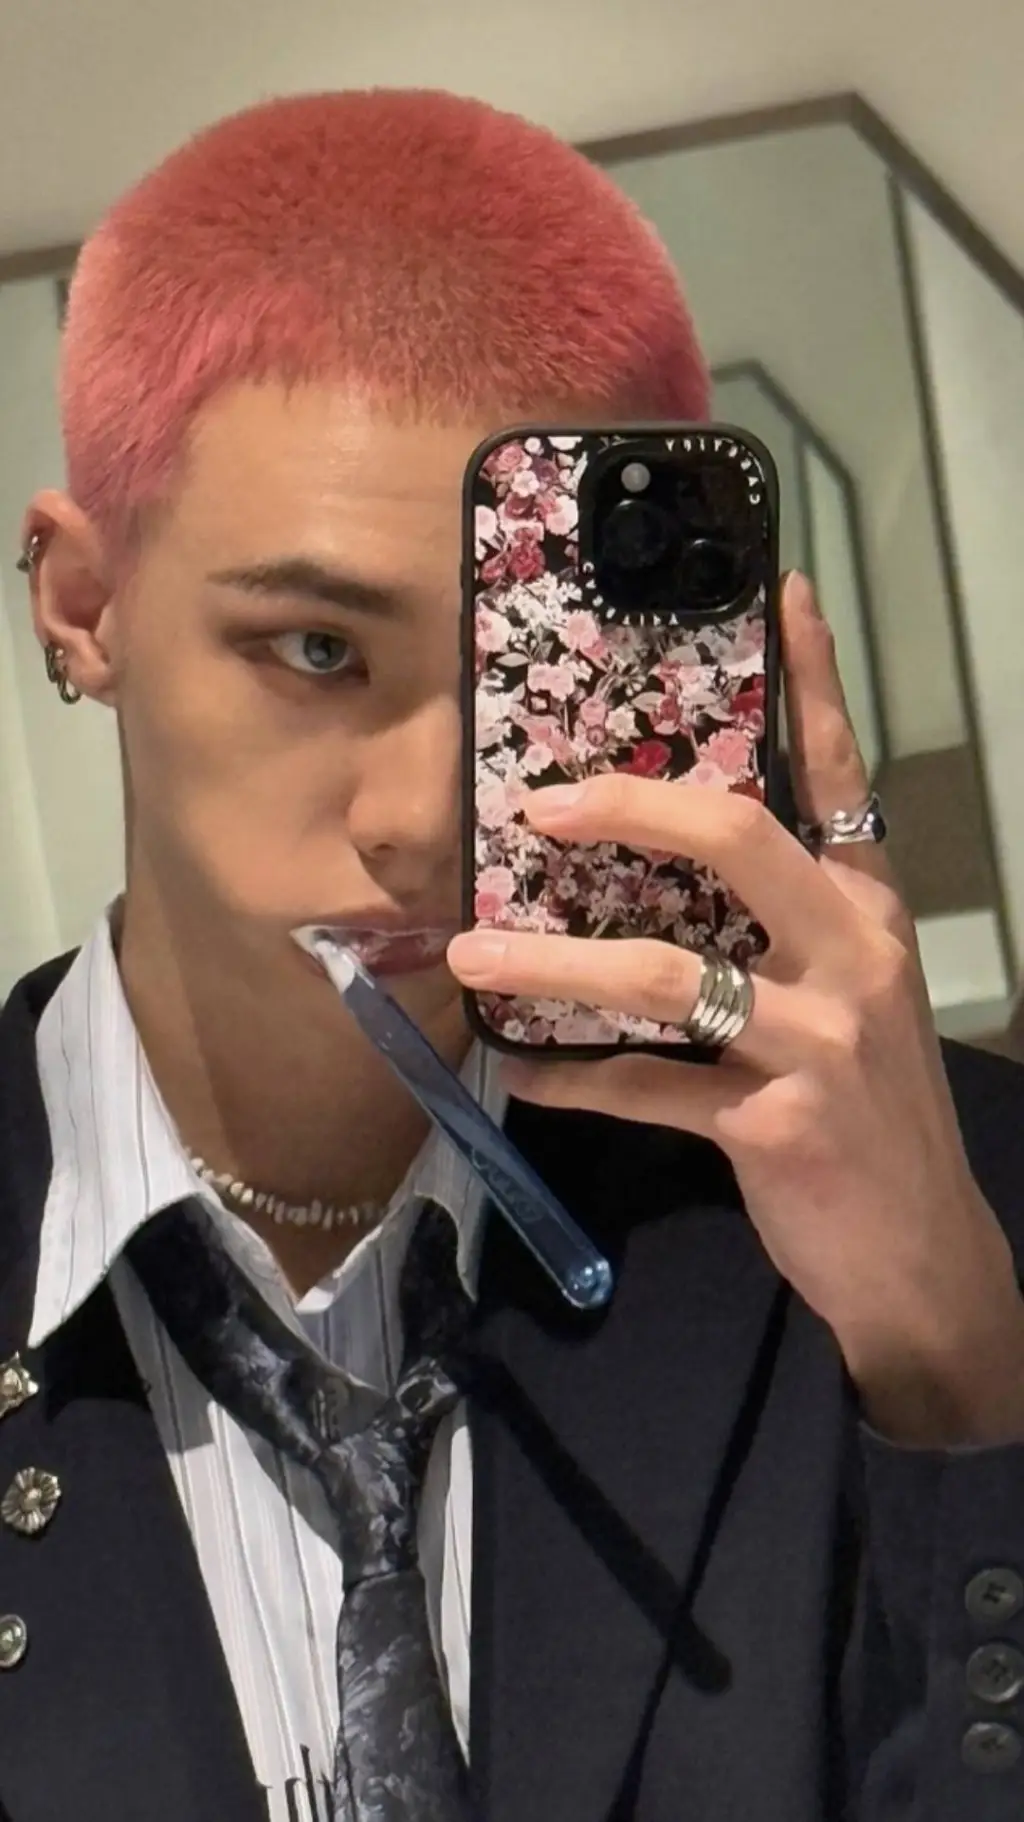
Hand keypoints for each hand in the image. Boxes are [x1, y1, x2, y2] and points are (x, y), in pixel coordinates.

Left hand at [449, 573, 1023, 1445]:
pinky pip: (647, 1089)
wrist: (920, 1257)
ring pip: (664, 974)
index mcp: (867, 911)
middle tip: (537, 806)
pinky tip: (517, 1074)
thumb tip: (653, 885)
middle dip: (629, 807)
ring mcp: (822, 1038)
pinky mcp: (779, 1122)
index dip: (813, 680)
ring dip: (553, 962)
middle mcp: (854, 953)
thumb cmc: (868, 1114)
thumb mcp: (849, 1002)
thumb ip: (780, 934)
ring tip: (472, 956)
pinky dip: (571, 1081)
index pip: (842, 777)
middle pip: (738, 840)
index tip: (780, 588)